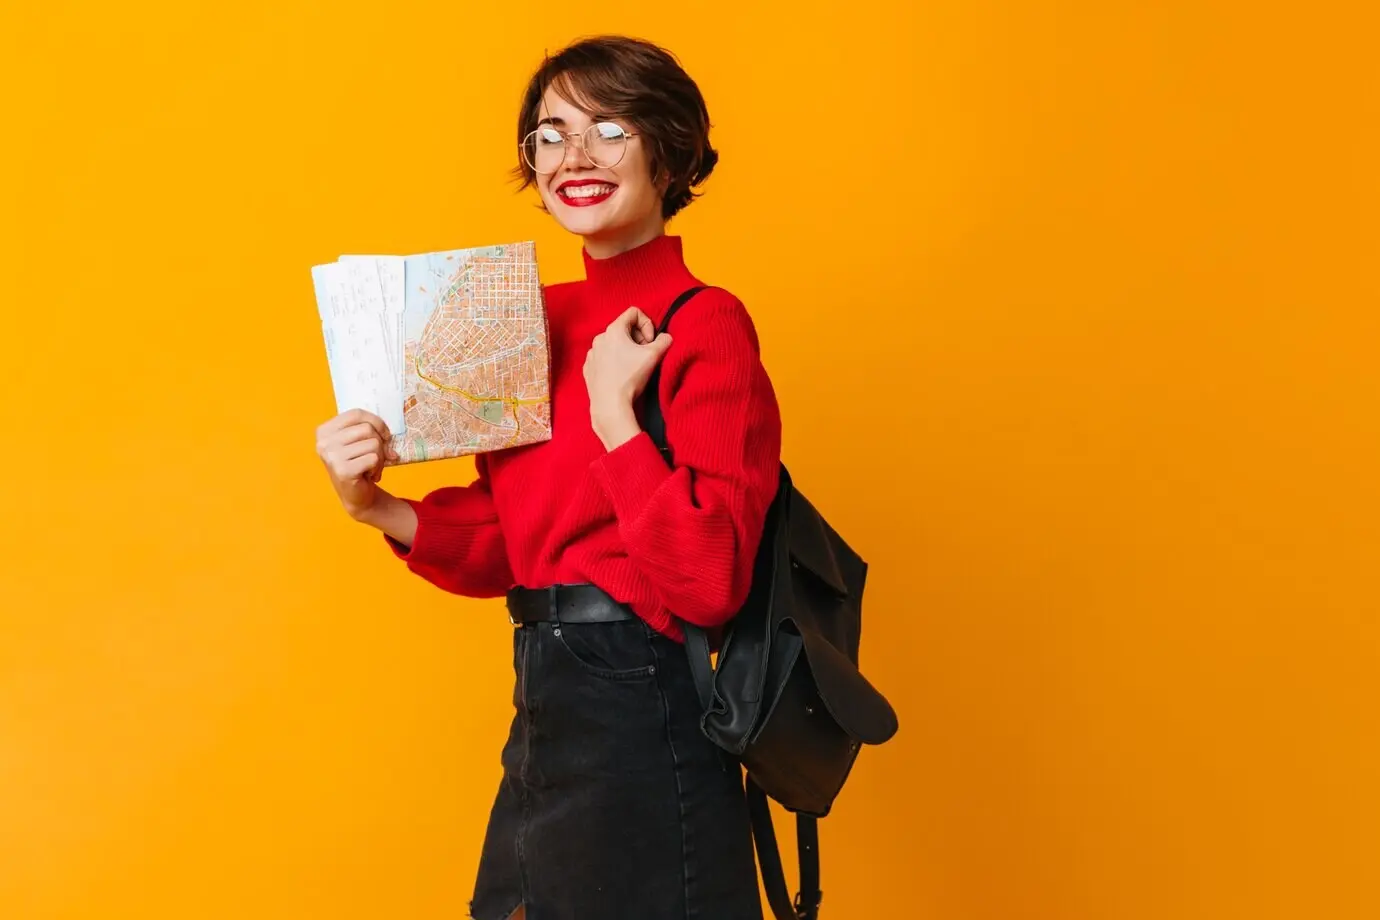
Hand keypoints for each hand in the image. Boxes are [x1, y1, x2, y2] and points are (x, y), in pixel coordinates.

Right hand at [315, 408, 398, 518]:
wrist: (355, 495)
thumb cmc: (358, 464)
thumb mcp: (357, 443)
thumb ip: (368, 430)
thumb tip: (388, 433)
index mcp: (325, 431)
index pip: (356, 414)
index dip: (376, 421)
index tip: (385, 434)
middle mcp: (324, 442)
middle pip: (367, 429)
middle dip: (380, 443)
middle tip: (377, 457)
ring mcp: (332, 457)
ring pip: (373, 444)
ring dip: (380, 457)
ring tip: (372, 467)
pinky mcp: (343, 471)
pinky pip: (374, 459)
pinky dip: (378, 467)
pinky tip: (369, 475)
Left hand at [584, 307, 673, 449]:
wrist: (610, 405)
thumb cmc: (630, 378)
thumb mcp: (654, 356)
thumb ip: (664, 340)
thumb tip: (666, 338)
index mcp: (613, 330)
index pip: (634, 312)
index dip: (647, 324)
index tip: (650, 342)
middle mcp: (599, 338)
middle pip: (624, 329)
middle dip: (638, 339)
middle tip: (644, 356)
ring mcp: (592, 354)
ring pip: (614, 344)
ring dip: (626, 351)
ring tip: (633, 368)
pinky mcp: (588, 368)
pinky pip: (604, 358)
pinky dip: (614, 363)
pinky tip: (621, 376)